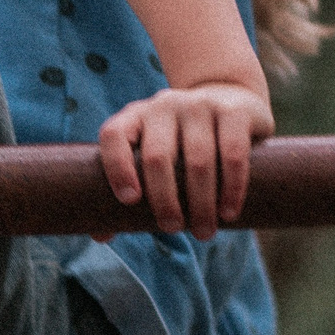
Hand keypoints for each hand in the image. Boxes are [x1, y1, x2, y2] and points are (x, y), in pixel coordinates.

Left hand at [96, 82, 270, 240]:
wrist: (231, 100)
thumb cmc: (181, 143)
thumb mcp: (152, 155)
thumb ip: (128, 189)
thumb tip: (100, 235)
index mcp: (134, 117)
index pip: (113, 136)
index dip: (117, 168)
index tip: (129, 201)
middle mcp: (163, 106)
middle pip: (157, 157)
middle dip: (164, 200)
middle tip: (172, 228)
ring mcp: (199, 105)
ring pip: (198, 160)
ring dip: (201, 203)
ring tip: (203, 232)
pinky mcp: (234, 110)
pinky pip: (232, 153)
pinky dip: (231, 188)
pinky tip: (228, 212)